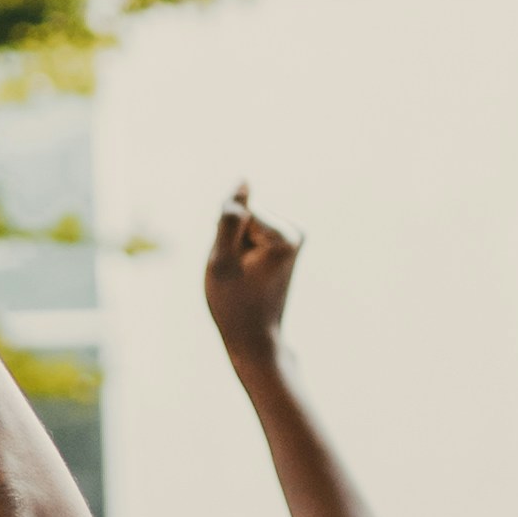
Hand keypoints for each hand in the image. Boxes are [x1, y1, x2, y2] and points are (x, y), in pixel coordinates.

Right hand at [202, 185, 300, 369]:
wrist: (253, 337)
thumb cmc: (233, 302)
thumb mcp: (221, 258)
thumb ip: (230, 216)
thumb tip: (244, 180)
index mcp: (285, 235)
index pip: (239, 213)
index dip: (226, 240)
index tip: (236, 269)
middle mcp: (296, 231)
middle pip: (245, 217)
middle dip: (232, 242)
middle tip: (237, 275)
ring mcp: (293, 237)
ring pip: (245, 226)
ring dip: (235, 248)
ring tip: (243, 276)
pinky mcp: (285, 242)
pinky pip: (250, 234)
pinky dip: (241, 252)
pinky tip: (248, 273)